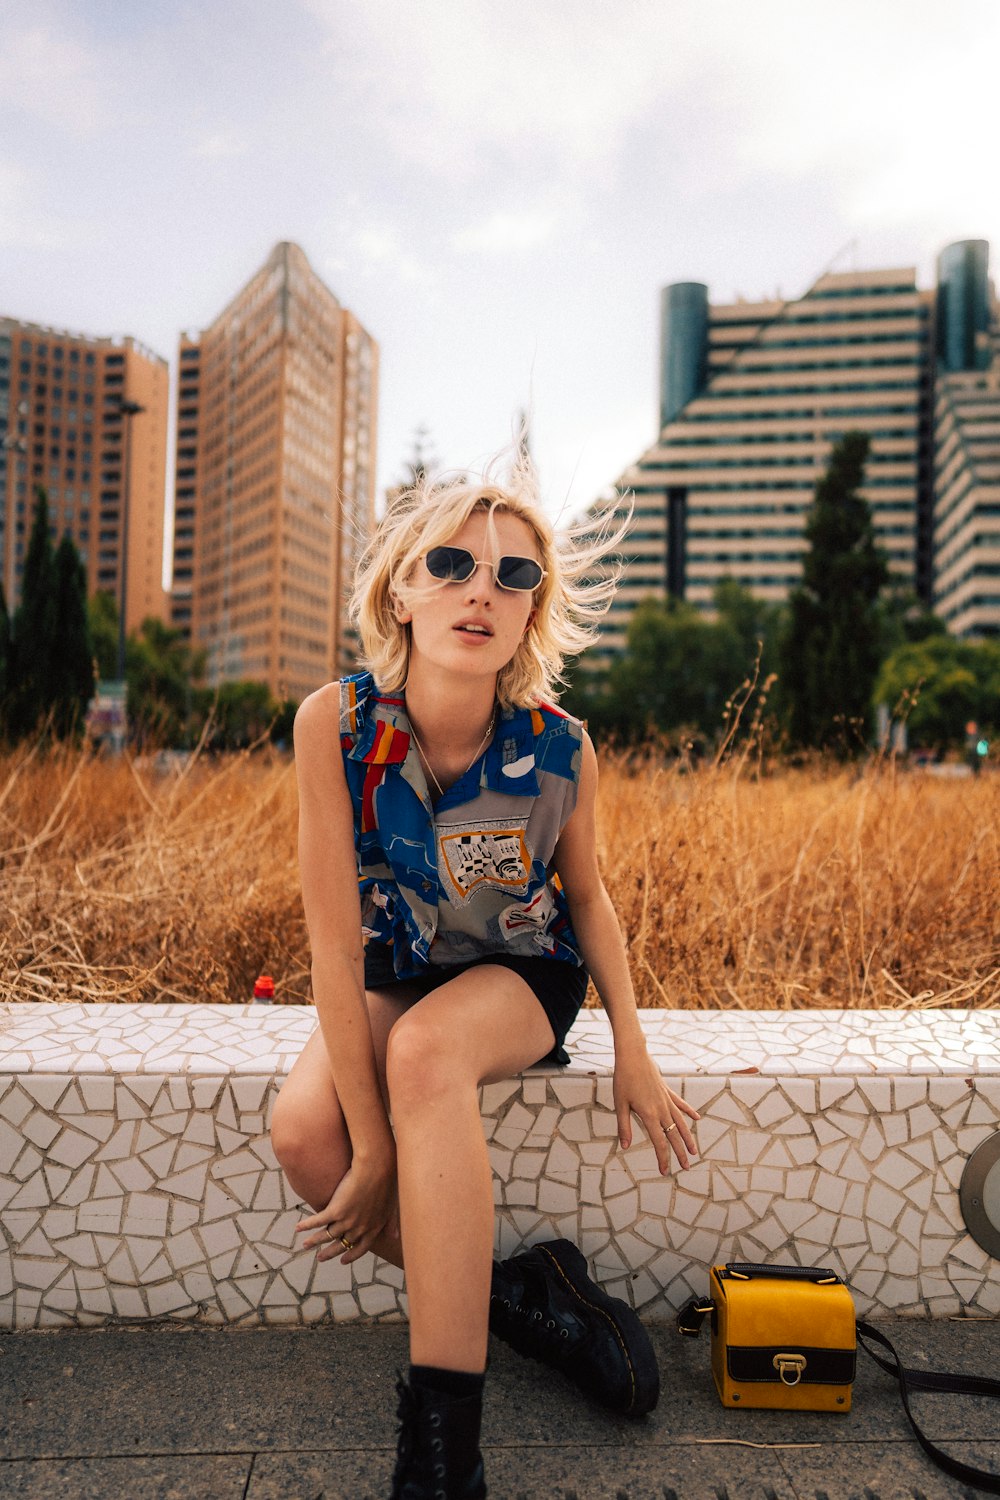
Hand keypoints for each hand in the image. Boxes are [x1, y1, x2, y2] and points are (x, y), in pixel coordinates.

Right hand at [295, 1161, 398, 1266]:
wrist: (377, 1166)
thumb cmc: (387, 1182)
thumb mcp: (392, 1207)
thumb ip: (391, 1223)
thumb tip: (395, 1236)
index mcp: (373, 1228)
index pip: (361, 1248)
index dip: (351, 1255)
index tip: (342, 1261)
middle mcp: (360, 1228)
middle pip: (341, 1244)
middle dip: (329, 1252)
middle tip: (320, 1258)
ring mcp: (347, 1220)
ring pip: (327, 1235)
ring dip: (314, 1241)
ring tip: (305, 1246)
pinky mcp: (336, 1210)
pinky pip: (318, 1221)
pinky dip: (307, 1226)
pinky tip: (298, 1228)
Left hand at [613, 1048, 699, 1172]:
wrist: (633, 1056)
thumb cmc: (623, 1079)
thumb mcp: (620, 1104)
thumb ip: (624, 1126)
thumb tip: (625, 1146)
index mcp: (649, 1115)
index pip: (659, 1142)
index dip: (663, 1158)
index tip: (665, 1172)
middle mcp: (662, 1109)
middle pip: (674, 1136)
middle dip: (680, 1153)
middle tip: (686, 1168)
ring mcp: (666, 1100)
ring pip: (681, 1123)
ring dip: (688, 1138)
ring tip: (694, 1151)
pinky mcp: (667, 1091)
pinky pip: (681, 1104)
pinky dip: (689, 1112)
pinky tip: (697, 1118)